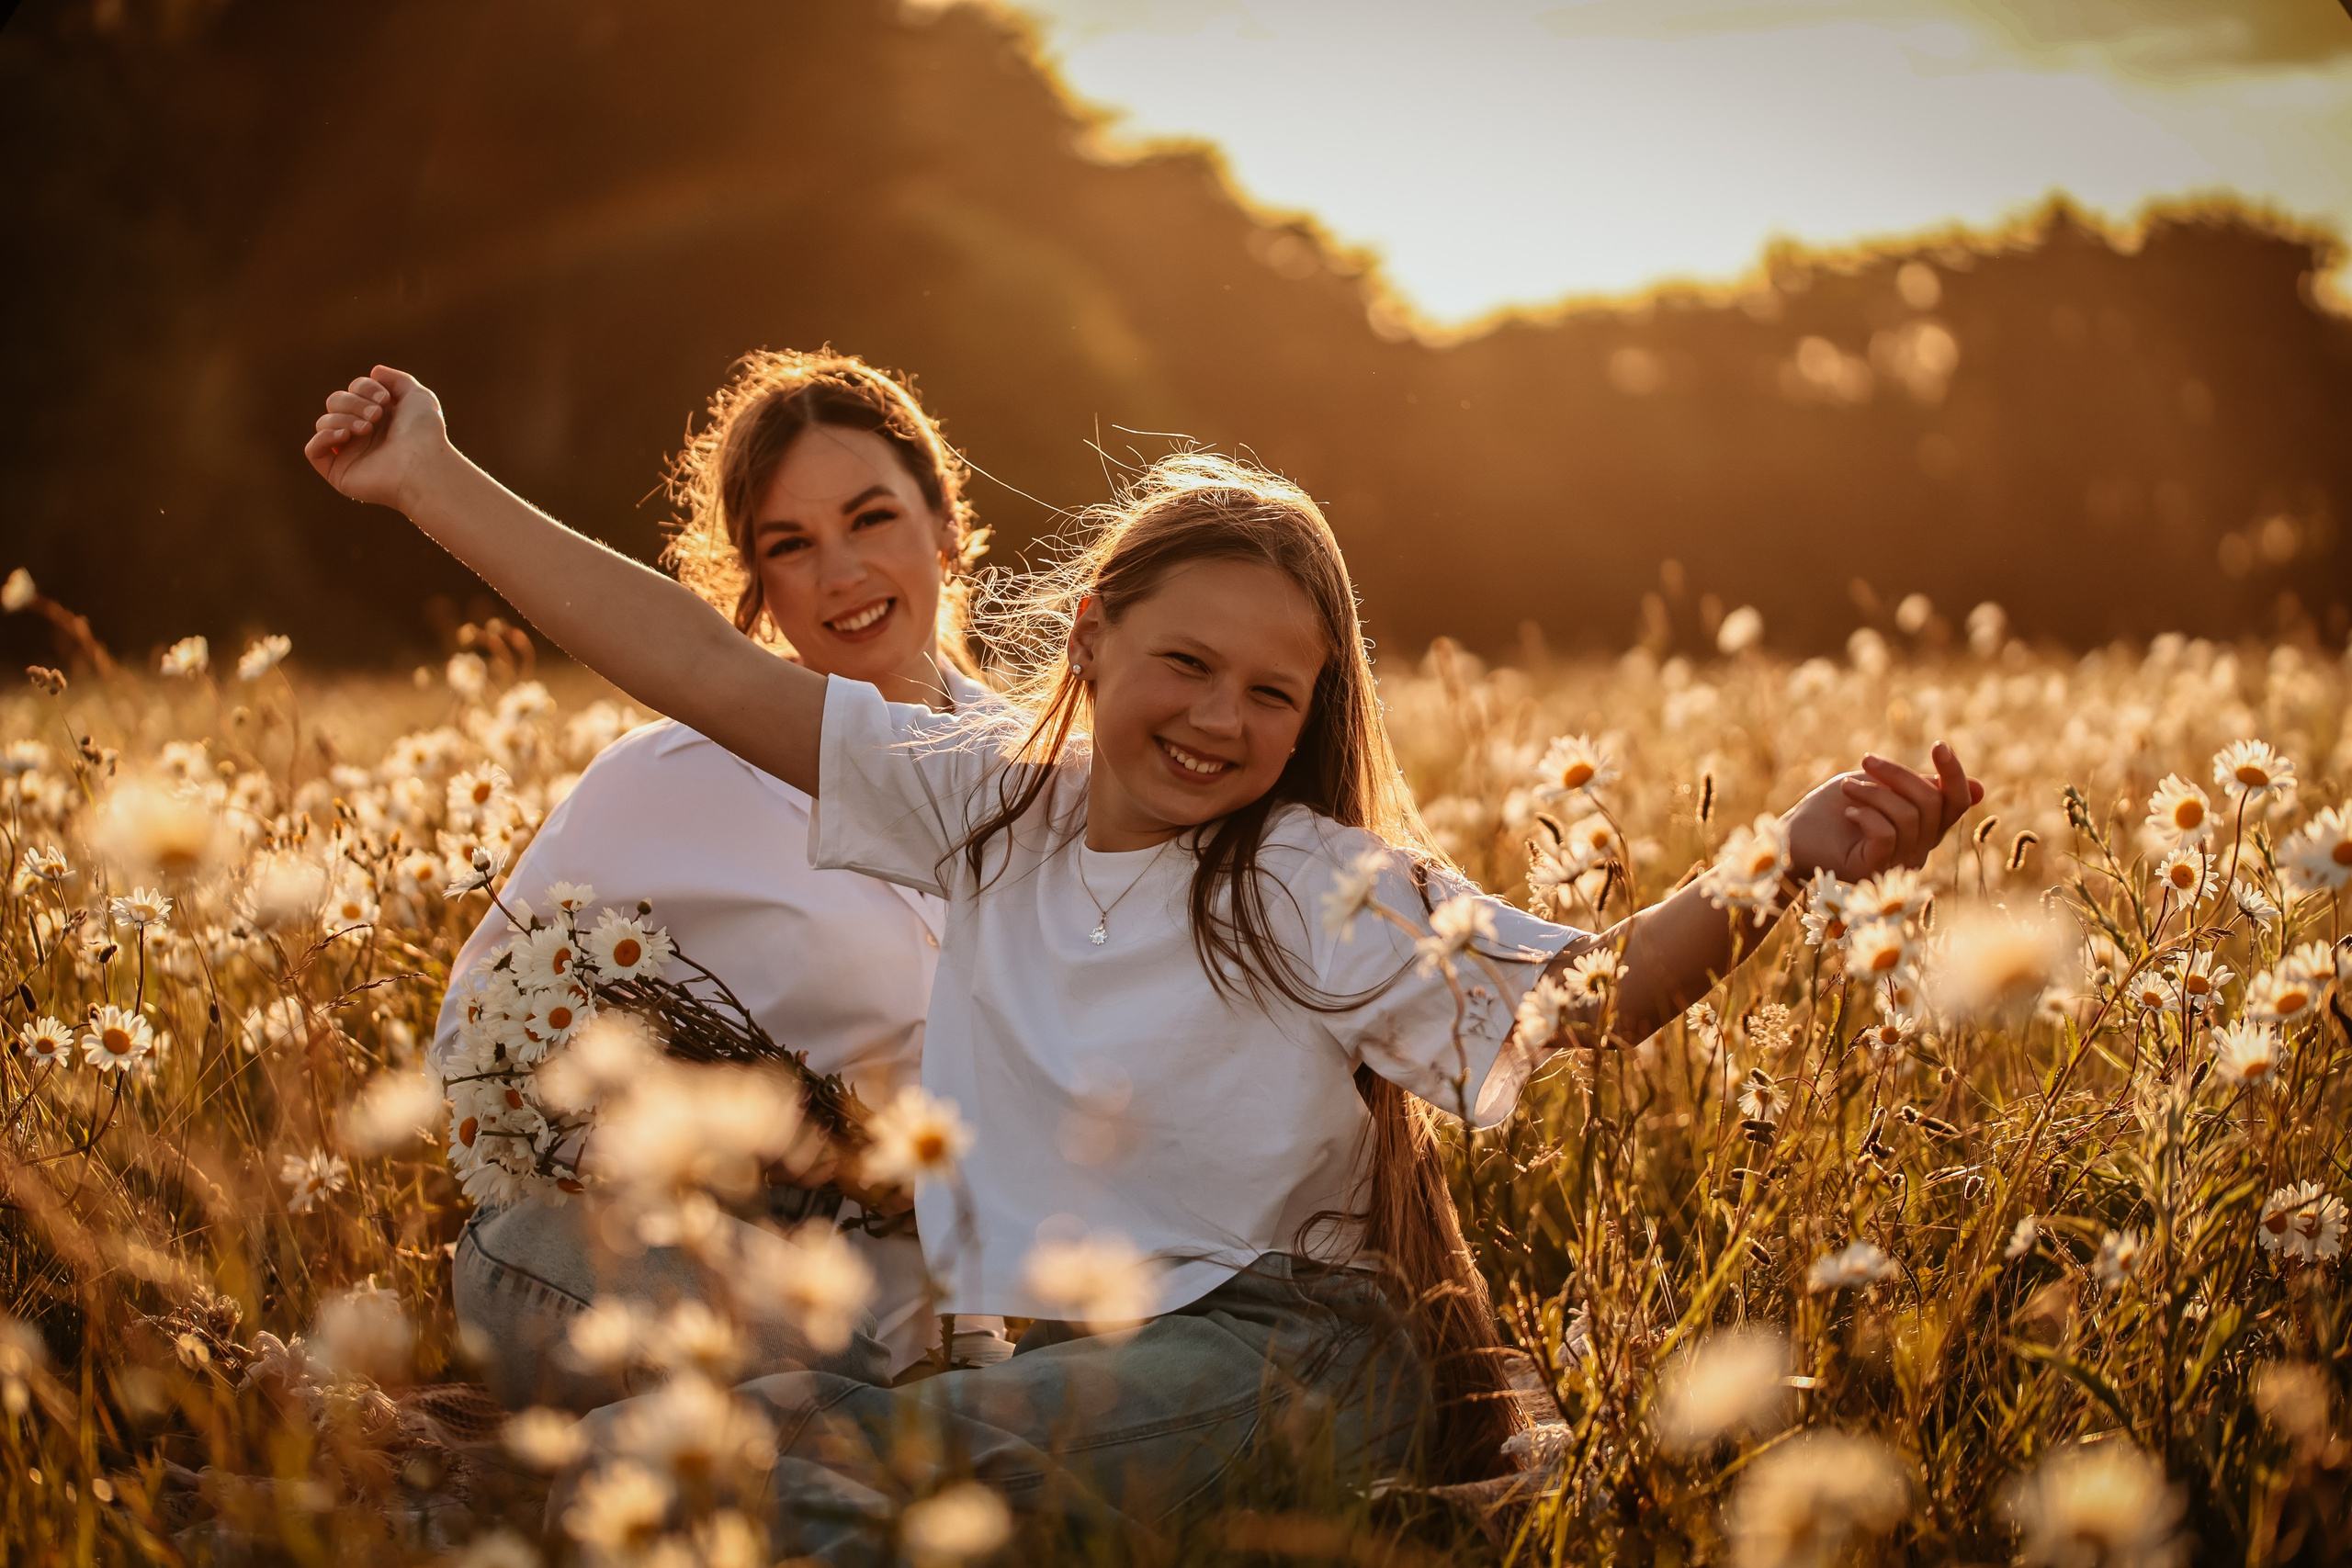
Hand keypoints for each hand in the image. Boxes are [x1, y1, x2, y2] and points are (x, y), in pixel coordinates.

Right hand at [302, 365, 449, 512]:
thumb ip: (398, 380)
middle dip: (353, 403)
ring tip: (367, 429)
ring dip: (343, 418)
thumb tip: (375, 371)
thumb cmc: (424, 433)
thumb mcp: (417, 396)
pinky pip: (313, 450)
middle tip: (376, 416)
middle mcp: (361, 434)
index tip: (385, 399)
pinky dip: (323, 438)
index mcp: (377, 416)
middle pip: (335, 402)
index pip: (353, 390)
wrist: (423, 465)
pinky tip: (344, 435)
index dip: (364, 387)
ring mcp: (349, 454)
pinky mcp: (338, 473)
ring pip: (324, 423)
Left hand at [1784, 741, 1982, 883]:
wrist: (1790, 836)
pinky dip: (1867, 815)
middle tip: (1866, 761)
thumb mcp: (1879, 788)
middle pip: (1932, 803)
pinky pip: (1887, 835)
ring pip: (1909, 817)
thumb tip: (1980, 789)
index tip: (1939, 745)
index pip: (1956, 802)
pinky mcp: (1873, 872)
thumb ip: (1921, 788)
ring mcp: (1897, 864)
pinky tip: (1848, 813)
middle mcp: (1918, 850)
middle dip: (1899, 774)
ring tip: (1847, 789)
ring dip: (1874, 793)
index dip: (1954, 774)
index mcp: (1924, 828)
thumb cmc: (1831, 810)